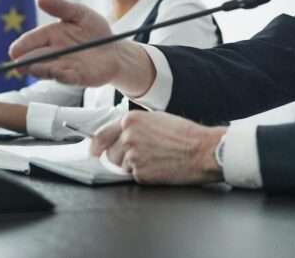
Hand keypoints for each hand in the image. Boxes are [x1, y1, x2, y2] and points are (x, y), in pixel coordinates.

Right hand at [9, 0, 154, 94]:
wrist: (115, 49)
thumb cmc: (95, 30)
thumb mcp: (79, 13)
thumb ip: (60, 7)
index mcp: (52, 35)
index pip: (33, 40)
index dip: (22, 45)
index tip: (13, 50)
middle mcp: (55, 53)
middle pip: (37, 57)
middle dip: (26, 61)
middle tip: (17, 64)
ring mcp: (65, 67)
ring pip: (49, 69)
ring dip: (41, 70)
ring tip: (33, 69)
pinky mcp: (78, 78)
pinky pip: (68, 78)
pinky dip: (62, 77)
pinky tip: (56, 73)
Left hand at [89, 111, 224, 184]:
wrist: (201, 150)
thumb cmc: (182, 133)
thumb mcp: (154, 119)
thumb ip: (132, 126)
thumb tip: (117, 136)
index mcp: (129, 121)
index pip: (101, 135)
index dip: (96, 145)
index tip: (93, 150)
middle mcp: (128, 138)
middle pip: (110, 153)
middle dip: (120, 155)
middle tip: (140, 153)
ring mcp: (133, 157)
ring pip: (121, 166)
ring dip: (132, 165)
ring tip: (153, 158)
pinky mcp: (141, 174)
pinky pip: (134, 176)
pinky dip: (143, 174)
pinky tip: (158, 166)